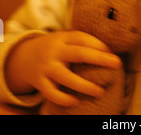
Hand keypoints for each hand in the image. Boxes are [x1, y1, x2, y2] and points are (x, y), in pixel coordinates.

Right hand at [5, 31, 120, 106]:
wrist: (24, 57)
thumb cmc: (56, 48)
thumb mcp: (65, 39)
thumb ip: (82, 42)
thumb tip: (110, 51)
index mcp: (63, 38)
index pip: (83, 38)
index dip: (99, 45)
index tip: (112, 52)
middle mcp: (55, 51)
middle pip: (79, 54)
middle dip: (99, 58)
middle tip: (117, 63)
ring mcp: (47, 67)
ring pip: (66, 77)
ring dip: (85, 85)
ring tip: (100, 91)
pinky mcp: (40, 82)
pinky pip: (52, 93)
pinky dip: (63, 99)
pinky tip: (75, 102)